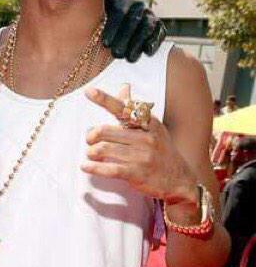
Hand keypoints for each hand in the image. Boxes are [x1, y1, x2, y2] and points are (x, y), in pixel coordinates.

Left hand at [81, 84, 196, 206]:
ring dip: (91, 152)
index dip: (104, 99)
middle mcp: (145, 137)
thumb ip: (134, 108)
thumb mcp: (152, 127)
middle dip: (91, 135)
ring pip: (104, 149)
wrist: (179, 180)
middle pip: (104, 131)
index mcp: (147, 122)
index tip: (89, 91)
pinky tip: (86, 166)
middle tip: (89, 140)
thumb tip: (124, 86)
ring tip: (90, 154)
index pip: (123, 108)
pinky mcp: (138, 173)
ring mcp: (142, 156)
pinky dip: (94, 167)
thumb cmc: (161, 150)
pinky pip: (109, 169)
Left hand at [102, 0, 165, 61]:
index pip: (119, 12)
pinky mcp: (160, 27)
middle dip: (124, 39)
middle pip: (133, 22)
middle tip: (115, 54)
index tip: (105, 43)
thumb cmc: (109, 20)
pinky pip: (159, 34)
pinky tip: (147, 52)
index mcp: (124, 1)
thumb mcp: (103, 12)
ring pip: (146, 28)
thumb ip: (104, 2)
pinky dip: (154, 43)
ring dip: (137, 44)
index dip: (112, 28)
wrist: (125, 28)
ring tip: (129, 59)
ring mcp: (151, 16)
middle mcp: (139, 6)